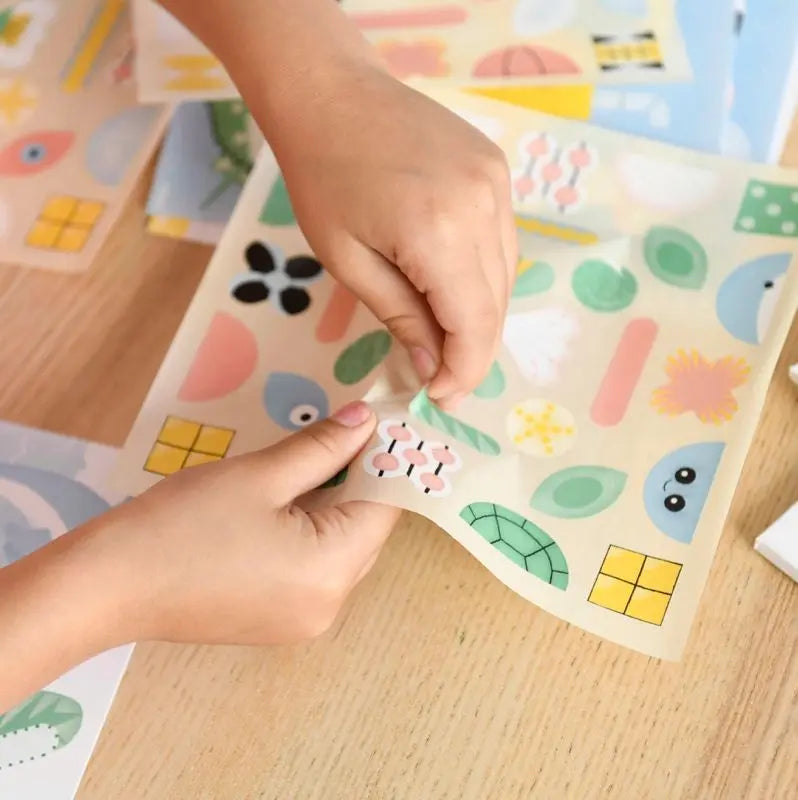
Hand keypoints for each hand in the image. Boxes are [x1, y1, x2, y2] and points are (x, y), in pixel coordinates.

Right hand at [0, 402, 397, 708]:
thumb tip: (368, 420)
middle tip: (346, 431)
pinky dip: (312, 533)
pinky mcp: (277, 621)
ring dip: (335, 505)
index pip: (385, 507)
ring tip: (316, 460)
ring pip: (341, 550)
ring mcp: (303, 620)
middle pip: (366, 531)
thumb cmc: (184, 523)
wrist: (106, 586)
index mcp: (332, 572)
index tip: (384, 420)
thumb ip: (323, 447)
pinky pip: (314, 569)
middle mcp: (329, 606)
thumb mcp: (260, 475)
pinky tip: (289, 500)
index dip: (388, 460)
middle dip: (361, 480)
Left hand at [270, 63, 516, 407]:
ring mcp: (497, 185)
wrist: (333, 93)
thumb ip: (401, 317)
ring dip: (478, 317)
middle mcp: (484, 208)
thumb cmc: (322, 178)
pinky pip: (500, 244)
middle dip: (470, 352)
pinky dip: (481, 278)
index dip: (463, 371)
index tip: (439, 397)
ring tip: (444, 338)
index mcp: (440, 233)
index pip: (474, 325)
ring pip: (504, 278)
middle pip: (495, 306)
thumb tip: (434, 367)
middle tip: (440, 379)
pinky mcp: (496, 172)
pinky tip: (452, 289)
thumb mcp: (349, 261)